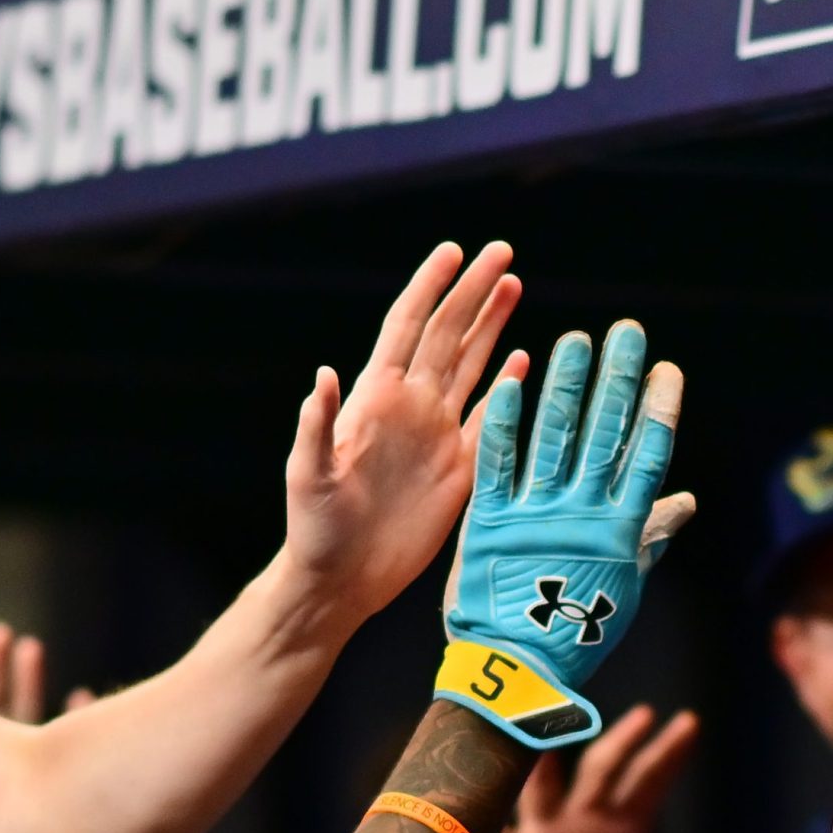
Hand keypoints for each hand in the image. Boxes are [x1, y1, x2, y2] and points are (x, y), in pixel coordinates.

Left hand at [282, 242, 524, 632]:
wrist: (341, 580)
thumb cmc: (314, 529)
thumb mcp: (308, 476)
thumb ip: (317, 426)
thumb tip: (324, 375)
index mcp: (374, 399)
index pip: (406, 327)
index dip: (429, 287)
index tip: (453, 251)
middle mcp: (409, 407)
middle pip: (447, 334)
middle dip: (474, 292)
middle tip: (503, 251)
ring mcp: (435, 435)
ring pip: (470, 365)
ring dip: (492, 326)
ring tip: (514, 284)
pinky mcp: (458, 469)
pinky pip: (488, 419)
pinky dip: (506, 388)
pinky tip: (524, 361)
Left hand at [437, 322, 692, 748]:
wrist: (515, 672)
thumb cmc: (575, 636)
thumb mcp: (623, 587)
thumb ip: (650, 537)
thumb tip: (686, 500)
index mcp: (619, 532)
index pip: (644, 460)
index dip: (657, 413)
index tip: (666, 370)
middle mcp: (582, 516)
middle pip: (605, 436)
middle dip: (618, 381)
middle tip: (627, 333)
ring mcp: (536, 517)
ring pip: (556, 439)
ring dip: (567, 386)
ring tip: (577, 342)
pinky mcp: (491, 523)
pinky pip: (498, 465)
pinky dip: (504, 423)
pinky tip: (510, 380)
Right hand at [489, 705, 772, 832]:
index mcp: (623, 831)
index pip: (648, 779)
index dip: (667, 751)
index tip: (689, 721)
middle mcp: (582, 827)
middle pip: (601, 771)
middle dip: (621, 742)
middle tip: (644, 713)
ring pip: (540, 789)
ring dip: (541, 758)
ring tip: (540, 720)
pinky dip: (479, 813)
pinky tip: (471, 784)